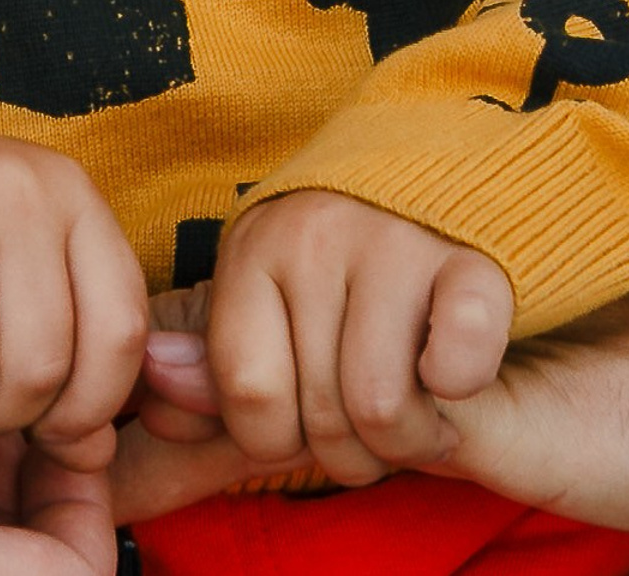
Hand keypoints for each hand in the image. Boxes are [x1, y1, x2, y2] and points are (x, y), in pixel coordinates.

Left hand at [198, 192, 511, 485]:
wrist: (445, 178)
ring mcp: (395, 237)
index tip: (307, 417)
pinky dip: (462, 384)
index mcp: (253, 245)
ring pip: (381, 407)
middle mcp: (315, 230)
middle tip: (373, 417)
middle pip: (321, 414)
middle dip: (353, 451)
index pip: (248, 393)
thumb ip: (211, 369)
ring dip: (411, 438)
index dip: (280, 437)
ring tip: (418, 406)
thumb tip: (152, 380)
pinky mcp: (476, 255)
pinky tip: (456, 369)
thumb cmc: (345, 275)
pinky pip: (458, 361)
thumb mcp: (269, 312)